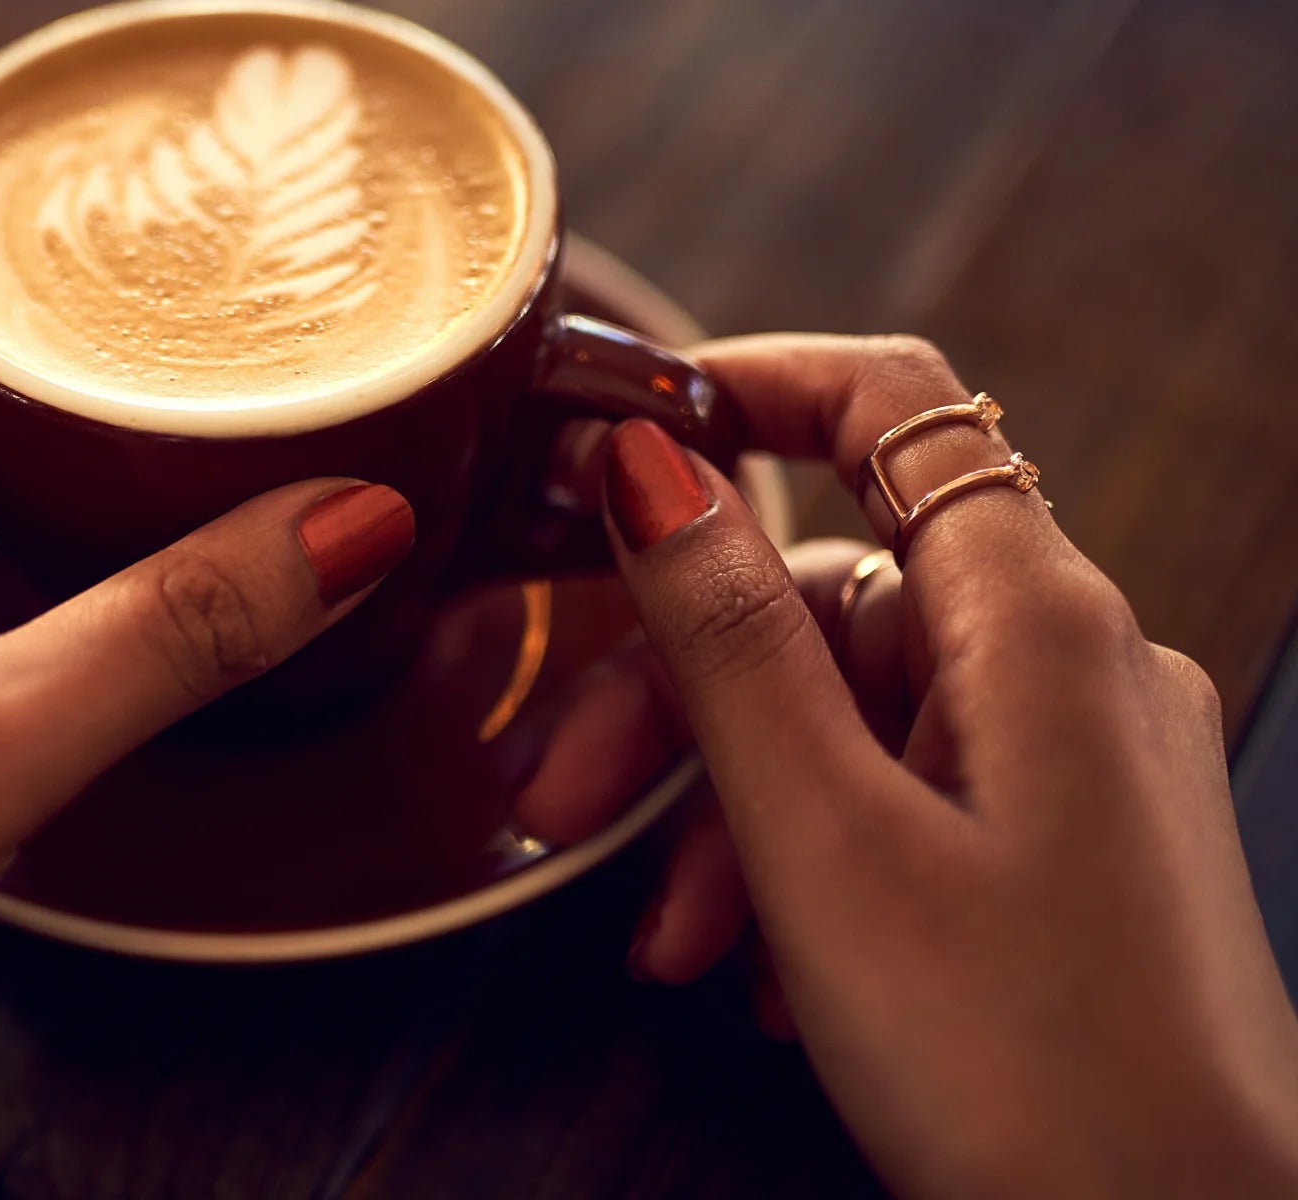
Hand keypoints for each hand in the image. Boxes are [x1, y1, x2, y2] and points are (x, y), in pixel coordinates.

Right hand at [527, 334, 1297, 1195]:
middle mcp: (1073, 670)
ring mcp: (1078, 768)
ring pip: (854, 719)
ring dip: (729, 817)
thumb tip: (654, 463)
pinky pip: (905, 806)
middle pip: (836, 597)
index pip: (895, 406)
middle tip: (562, 793)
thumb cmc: (1032, 1073)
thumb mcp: (824, 840)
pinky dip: (806, 868)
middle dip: (682, 695)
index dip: (752, 385)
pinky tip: (762, 976)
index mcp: (1037, 626)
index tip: (625, 425)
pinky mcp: (1068, 858)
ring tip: (669, 948)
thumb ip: (729, 637)